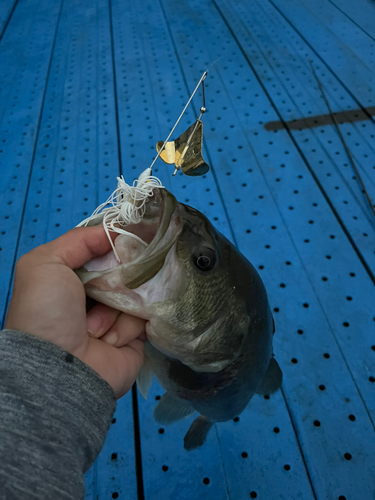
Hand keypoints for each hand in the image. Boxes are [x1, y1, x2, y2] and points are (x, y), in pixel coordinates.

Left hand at [5, 226, 145, 397]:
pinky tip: (108, 341)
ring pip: (137, 294)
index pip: (104, 251)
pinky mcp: (134, 338)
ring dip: (116, 308)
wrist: (59, 368)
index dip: (116, 245)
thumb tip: (115, 230)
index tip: (130, 238)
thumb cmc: (46, 312)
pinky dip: (126, 328)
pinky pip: (144, 319)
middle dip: (120, 276)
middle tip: (106, 287)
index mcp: (72, 277)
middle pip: (125, 270)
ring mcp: (115, 317)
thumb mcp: (45, 262)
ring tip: (94, 329)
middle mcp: (94, 296)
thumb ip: (78, 239)